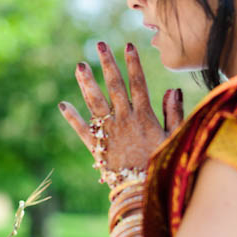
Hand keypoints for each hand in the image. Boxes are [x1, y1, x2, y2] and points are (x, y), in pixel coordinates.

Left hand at [58, 42, 184, 177]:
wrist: (142, 190)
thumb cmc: (162, 164)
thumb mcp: (173, 137)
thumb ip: (173, 112)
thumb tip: (172, 89)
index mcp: (144, 116)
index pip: (138, 83)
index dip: (133, 63)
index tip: (127, 45)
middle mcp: (124, 119)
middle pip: (114, 86)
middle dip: (107, 64)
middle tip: (99, 45)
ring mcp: (108, 132)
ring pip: (95, 102)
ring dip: (87, 83)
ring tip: (79, 65)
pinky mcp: (96, 147)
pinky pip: (82, 130)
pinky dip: (72, 117)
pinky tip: (63, 105)